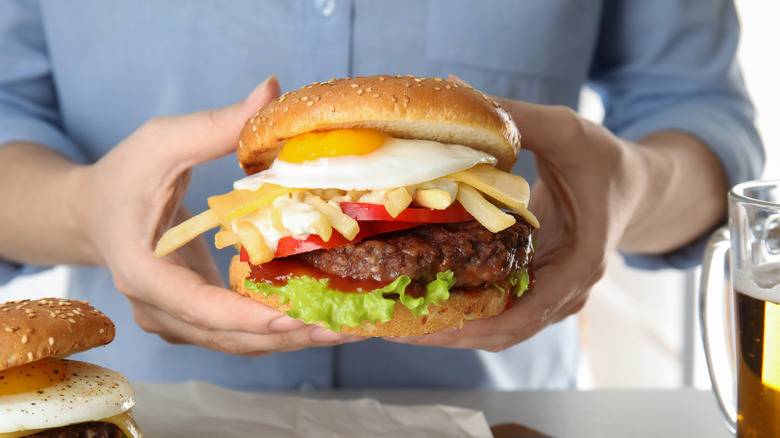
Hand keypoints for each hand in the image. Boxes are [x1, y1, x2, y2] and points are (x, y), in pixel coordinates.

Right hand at [68, 76, 364, 353]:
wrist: (90, 211)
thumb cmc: (122, 175)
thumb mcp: (163, 142)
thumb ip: (216, 124)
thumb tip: (271, 88)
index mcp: (142, 271)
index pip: (196, 306)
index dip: (246, 317)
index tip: (294, 317)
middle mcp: (156, 307)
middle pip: (226, 336)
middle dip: (286, 335)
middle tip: (342, 328)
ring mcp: (173, 319)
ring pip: (235, 343)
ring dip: (288, 338)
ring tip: (344, 329)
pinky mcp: (191, 318)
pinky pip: (236, 332)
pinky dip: (275, 328)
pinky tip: (318, 315)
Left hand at [389, 95, 651, 350]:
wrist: (634, 183)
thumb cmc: (605, 160)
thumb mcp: (566, 131)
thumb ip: (517, 117)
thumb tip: (456, 88)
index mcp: (580, 262)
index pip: (527, 314)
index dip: (477, 325)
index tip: (431, 324)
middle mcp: (565, 289)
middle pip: (503, 331)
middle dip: (449, 332)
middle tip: (393, 327)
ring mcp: (552, 292)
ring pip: (497, 325)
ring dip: (450, 325)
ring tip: (396, 319)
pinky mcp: (537, 284)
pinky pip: (499, 307)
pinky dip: (463, 308)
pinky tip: (422, 296)